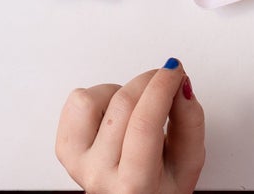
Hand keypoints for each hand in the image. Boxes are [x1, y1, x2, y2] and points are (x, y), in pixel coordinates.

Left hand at [55, 60, 203, 193]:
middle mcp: (98, 174)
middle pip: (122, 106)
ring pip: (93, 98)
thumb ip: (190, 123)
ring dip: (120, 93)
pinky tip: (113, 115)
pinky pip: (76, 100)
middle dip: (148, 83)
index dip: (160, 88)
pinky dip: (99, 96)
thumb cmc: (157, 187)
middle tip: (165, 80)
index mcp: (134, 185)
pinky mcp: (64, 147)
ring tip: (135, 111)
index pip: (144, 125)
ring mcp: (76, 161)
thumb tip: (180, 85)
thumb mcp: (187, 164)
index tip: (173, 71)